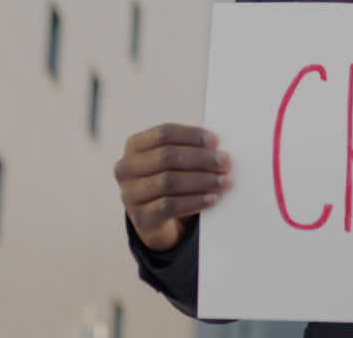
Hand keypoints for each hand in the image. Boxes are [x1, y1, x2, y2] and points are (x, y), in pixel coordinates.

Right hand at [114, 123, 232, 251]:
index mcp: (134, 146)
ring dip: (202, 181)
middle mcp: (126, 168)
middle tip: (226, 163)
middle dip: (201, 159)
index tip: (216, 141)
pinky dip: (194, 202)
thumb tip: (219, 151)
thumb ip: (190, 151)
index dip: (192, 136)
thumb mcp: (174, 163)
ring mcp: (130, 194)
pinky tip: (212, 200)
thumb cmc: (170, 181)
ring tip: (225, 182)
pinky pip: (170, 206)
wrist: (156, 220)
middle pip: (167, 157)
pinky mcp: (140, 217)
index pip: (164, 133)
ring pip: (169, 182)